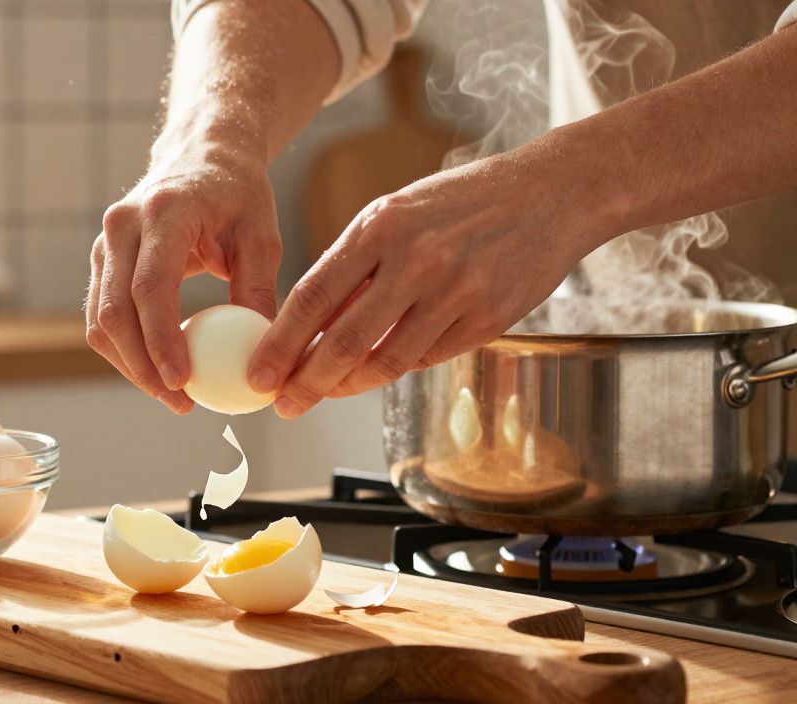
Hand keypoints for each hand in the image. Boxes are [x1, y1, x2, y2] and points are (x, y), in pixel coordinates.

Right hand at [85, 141, 282, 412]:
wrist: (203, 156)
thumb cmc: (238, 196)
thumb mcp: (261, 238)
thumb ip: (258, 293)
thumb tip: (260, 359)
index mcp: (163, 212)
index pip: (149, 286)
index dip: (160, 340)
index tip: (182, 382)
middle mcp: (122, 225)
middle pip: (114, 311)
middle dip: (142, 366)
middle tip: (180, 402)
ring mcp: (105, 243)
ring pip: (100, 320)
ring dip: (130, 365)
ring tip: (173, 396)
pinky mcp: (102, 261)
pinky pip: (102, 317)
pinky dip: (125, 350)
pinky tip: (158, 372)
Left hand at [248, 147, 611, 417]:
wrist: (551, 194)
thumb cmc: (460, 204)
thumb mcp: (394, 215)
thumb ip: (351, 268)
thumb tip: (305, 326)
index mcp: (380, 227)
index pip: (313, 297)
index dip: (280, 343)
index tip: (258, 374)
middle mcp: (415, 260)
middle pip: (344, 341)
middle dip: (306, 382)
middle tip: (284, 403)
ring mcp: (454, 292)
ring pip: (386, 361)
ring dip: (348, 385)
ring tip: (324, 392)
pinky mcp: (487, 319)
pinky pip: (426, 359)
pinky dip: (395, 369)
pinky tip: (376, 369)